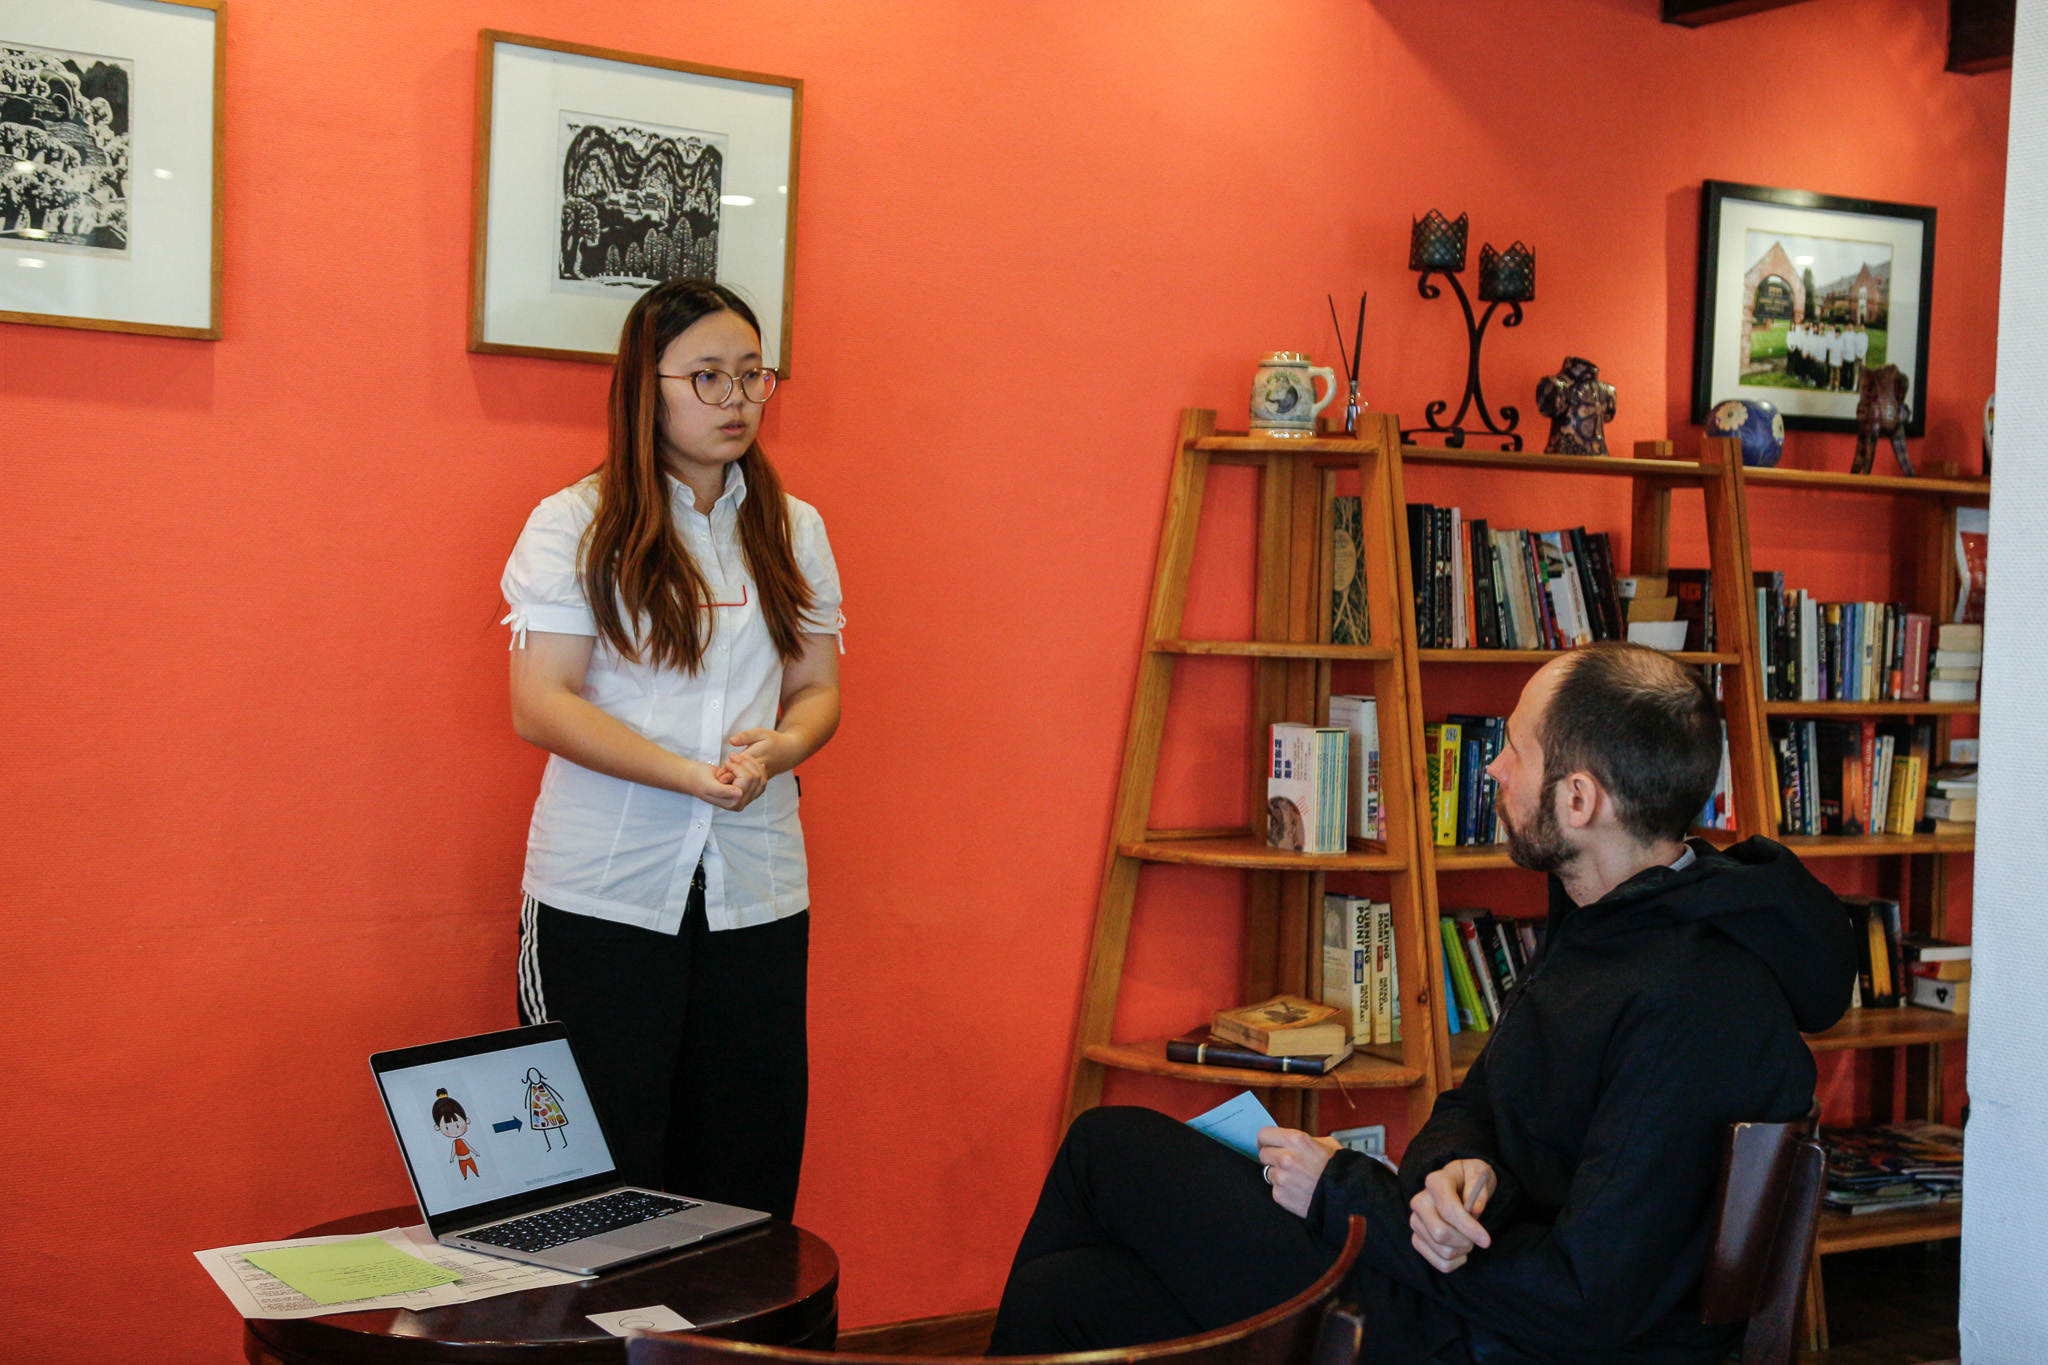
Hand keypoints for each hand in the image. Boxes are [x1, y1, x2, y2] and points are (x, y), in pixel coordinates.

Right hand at [681, 756, 765, 810]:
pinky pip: (761, 780)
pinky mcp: (747, 791)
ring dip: (749, 765)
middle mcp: (741, 803)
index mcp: (732, 803)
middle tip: (731, 759)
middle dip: (744, 764)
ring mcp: (745, 797)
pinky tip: (759, 764)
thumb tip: (739, 794)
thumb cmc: (698, 779)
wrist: (694, 777)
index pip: (747, 780)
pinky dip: (759, 770)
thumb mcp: (708, 784)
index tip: (726, 763)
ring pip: (760, 778)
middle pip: (756, 778)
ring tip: (737, 760)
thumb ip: (723, 791)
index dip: (738, 767)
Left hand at [724, 727, 797, 778]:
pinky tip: (733, 786)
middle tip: (717, 780)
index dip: (727, 770)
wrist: (791, 752)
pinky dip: (742, 785)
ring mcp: (763, 775)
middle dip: (729, 779)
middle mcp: (759, 767)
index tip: (717, 773)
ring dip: (735, 784)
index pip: (739, 764)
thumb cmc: (774, 740)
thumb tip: (731, 741)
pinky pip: (752, 785)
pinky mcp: (764, 779)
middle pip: (742, 776)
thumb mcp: (761, 733)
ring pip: (747, 782)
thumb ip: (745, 736)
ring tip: (723, 784)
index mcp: (757, 754)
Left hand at [1257, 1127, 1340, 1217]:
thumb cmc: (1339, 1169)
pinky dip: (1283, 1190)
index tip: (1269, 1144)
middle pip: (1263, 1153)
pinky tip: (1298, 1190)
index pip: (1264, 1134)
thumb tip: (1290, 1141)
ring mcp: (1281, 1178)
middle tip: (1284, 1163)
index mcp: (1296, 1140)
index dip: (1266, 1140)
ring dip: (1278, 1174)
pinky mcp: (1280, 1195)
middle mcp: (1285, 1157)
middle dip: (1272, 1157)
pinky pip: (1274, 1189)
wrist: (1346, 1197)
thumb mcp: (1326, 1144)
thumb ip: (1305, 1140)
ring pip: (1267, 1172)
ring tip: (1296, 1178)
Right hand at [1409, 1158, 1495, 1272]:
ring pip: (1442, 1251)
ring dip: (1462, 1251)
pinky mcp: (1417, 1239)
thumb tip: (1474, 1209)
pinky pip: (1439, 1263)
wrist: (1457, 1187)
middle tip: (1477, 1236)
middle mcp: (1419, 1201)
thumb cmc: (1469, 1180)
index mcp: (1435, 1182)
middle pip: (1440, 1234)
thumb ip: (1478, 1188)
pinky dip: (1455, 1262)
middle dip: (1465, 1241)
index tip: (1486, 1240)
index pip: (1448, 1210)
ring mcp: (1416, 1222)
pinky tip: (1459, 1249)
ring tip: (1468, 1239)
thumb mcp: (1479, 1173)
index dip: (1468, 1228)